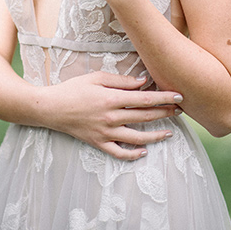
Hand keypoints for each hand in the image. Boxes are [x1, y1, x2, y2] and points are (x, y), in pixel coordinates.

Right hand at [41, 71, 181, 159]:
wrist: (50, 108)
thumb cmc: (73, 88)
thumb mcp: (96, 77)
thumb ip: (121, 80)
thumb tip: (143, 82)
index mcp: (112, 98)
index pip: (145, 99)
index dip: (164, 98)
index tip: (179, 96)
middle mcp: (111, 118)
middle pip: (145, 117)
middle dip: (165, 113)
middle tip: (180, 110)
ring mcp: (105, 133)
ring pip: (137, 138)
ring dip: (155, 135)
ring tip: (169, 132)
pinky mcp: (98, 143)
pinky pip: (119, 153)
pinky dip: (133, 154)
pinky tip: (144, 150)